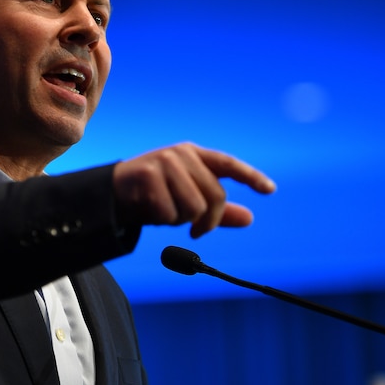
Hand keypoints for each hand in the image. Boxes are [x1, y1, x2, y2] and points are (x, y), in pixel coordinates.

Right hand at [112, 143, 275, 238]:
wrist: (114, 192)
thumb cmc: (156, 195)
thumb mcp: (189, 200)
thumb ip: (219, 210)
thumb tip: (249, 218)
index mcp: (195, 155)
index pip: (228, 164)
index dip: (251, 177)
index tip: (270, 190)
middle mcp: (182, 154)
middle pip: (215, 196)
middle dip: (209, 221)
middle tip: (198, 230)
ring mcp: (164, 162)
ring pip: (194, 207)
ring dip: (181, 220)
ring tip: (167, 212)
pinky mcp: (148, 174)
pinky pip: (169, 212)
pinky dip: (162, 219)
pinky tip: (151, 210)